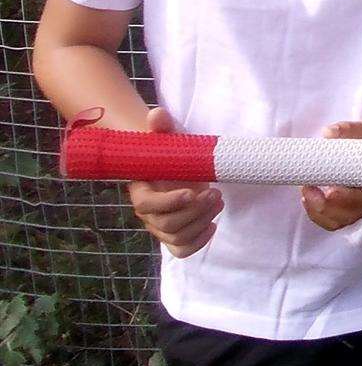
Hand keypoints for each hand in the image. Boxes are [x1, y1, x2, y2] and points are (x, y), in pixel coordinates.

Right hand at [127, 108, 222, 257]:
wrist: (172, 165)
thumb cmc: (168, 152)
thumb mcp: (167, 138)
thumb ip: (160, 127)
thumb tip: (157, 115)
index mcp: (141, 191)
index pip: (148, 206)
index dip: (170, 202)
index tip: (192, 192)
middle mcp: (148, 214)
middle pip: (167, 225)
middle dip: (195, 211)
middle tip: (215, 194)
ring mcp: (160, 227)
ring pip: (177, 238)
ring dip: (202, 222)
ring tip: (218, 201)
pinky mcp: (174, 235)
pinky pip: (181, 250)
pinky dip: (199, 243)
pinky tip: (213, 225)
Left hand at [301, 121, 361, 230]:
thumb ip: (349, 131)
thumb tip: (329, 133)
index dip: (346, 198)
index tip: (330, 190)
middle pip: (349, 214)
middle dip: (326, 206)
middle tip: (308, 188)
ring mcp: (358, 207)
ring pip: (338, 220)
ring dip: (318, 211)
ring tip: (305, 192)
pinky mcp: (346, 209)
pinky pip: (331, 221)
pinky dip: (316, 215)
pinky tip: (307, 200)